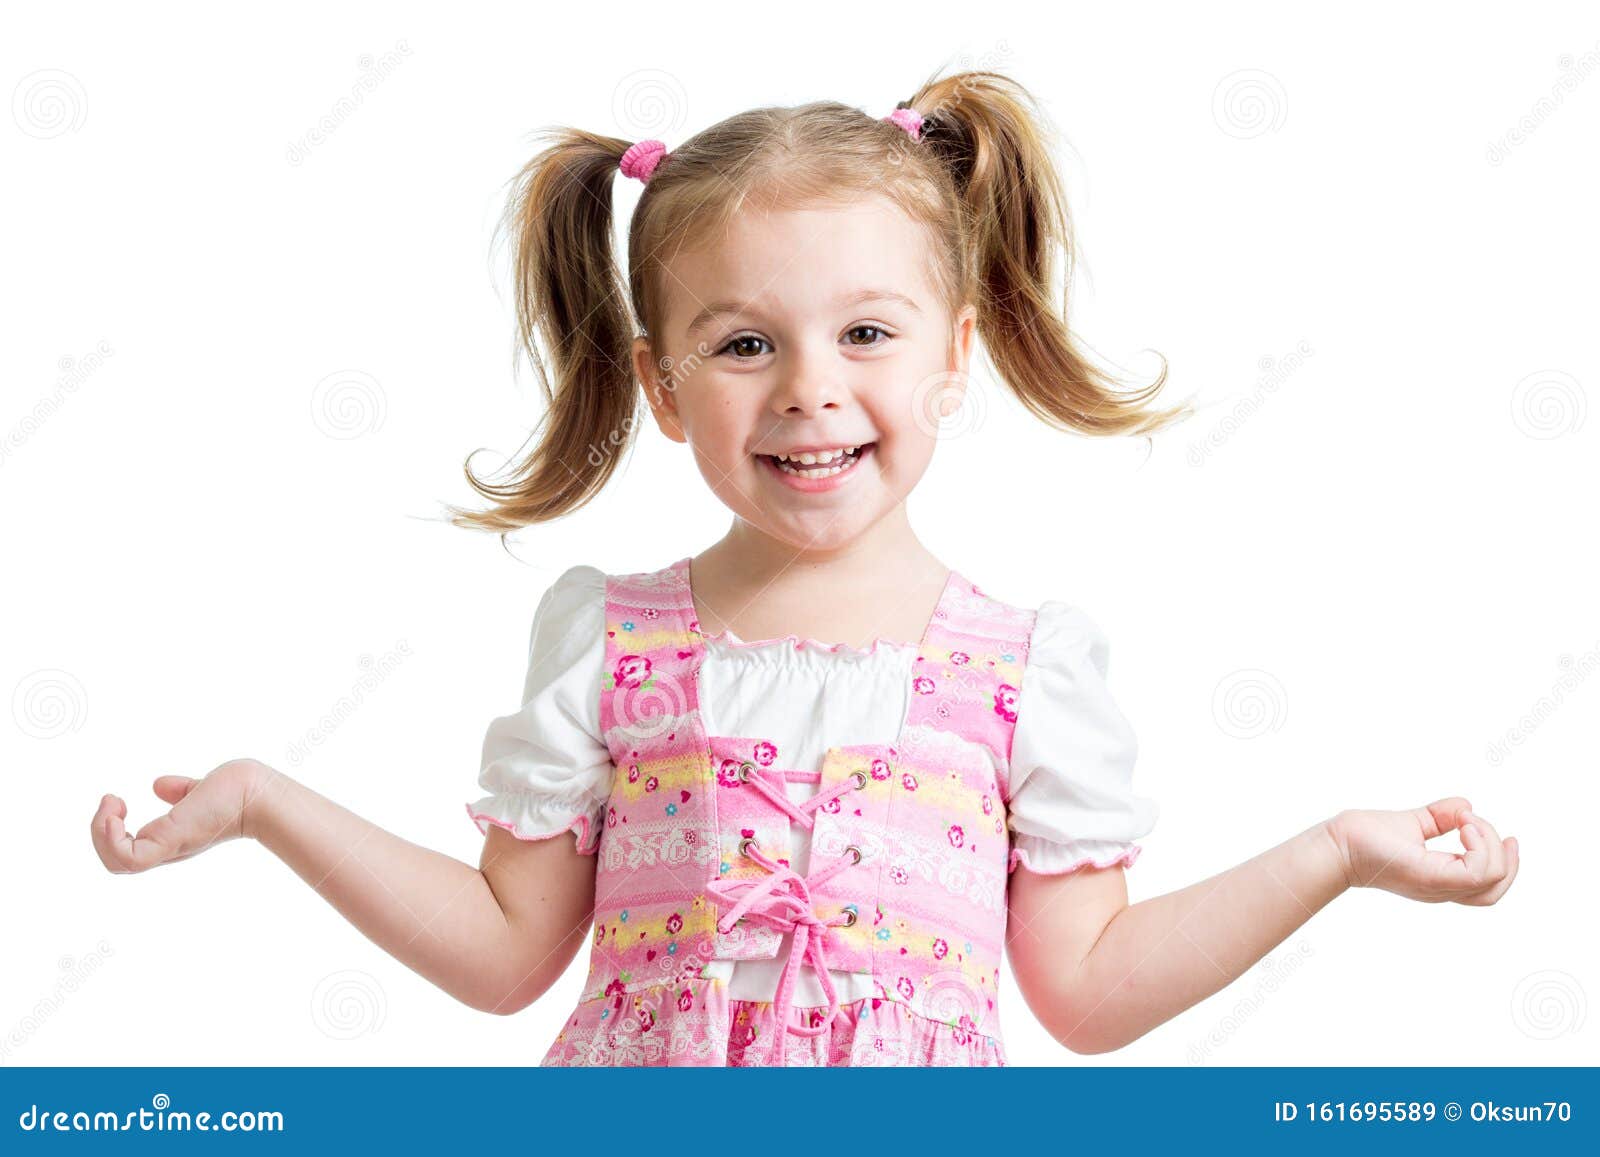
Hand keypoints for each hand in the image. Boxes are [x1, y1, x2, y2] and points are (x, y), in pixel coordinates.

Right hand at [91, 758, 273, 872]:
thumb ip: (180, 791)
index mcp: (170, 838)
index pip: (127, 850)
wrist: (258, 792)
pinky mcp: (170, 842)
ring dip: (100, 832)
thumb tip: (158, 785)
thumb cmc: (238, 789)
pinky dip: (111, 838)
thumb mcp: (198, 790)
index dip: (111, 830)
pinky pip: (127, 858)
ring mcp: (167, 847)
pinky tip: (117, 813)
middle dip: (99, 831)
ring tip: (113, 804)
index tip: (118, 802)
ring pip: (114, 863)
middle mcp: (166, 848)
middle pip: (114, 861)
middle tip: (112, 801)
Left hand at [1326, 797, 1518, 904]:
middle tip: (1492, 830)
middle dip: (1507, 859)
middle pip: (1495, 890)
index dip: (1504, 862)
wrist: (1338, 843)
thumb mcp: (1414, 823)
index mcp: (1442, 879)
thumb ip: (1440, 816)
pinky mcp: (1429, 876)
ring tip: (1468, 823)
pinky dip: (1480, 846)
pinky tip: (1463, 826)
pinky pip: (1475, 872)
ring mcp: (1437, 884)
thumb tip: (1467, 804)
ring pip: (1491, 879)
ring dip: (1490, 844)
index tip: (1498, 833)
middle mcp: (1442, 888)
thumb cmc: (1368, 836)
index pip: (1487, 886)